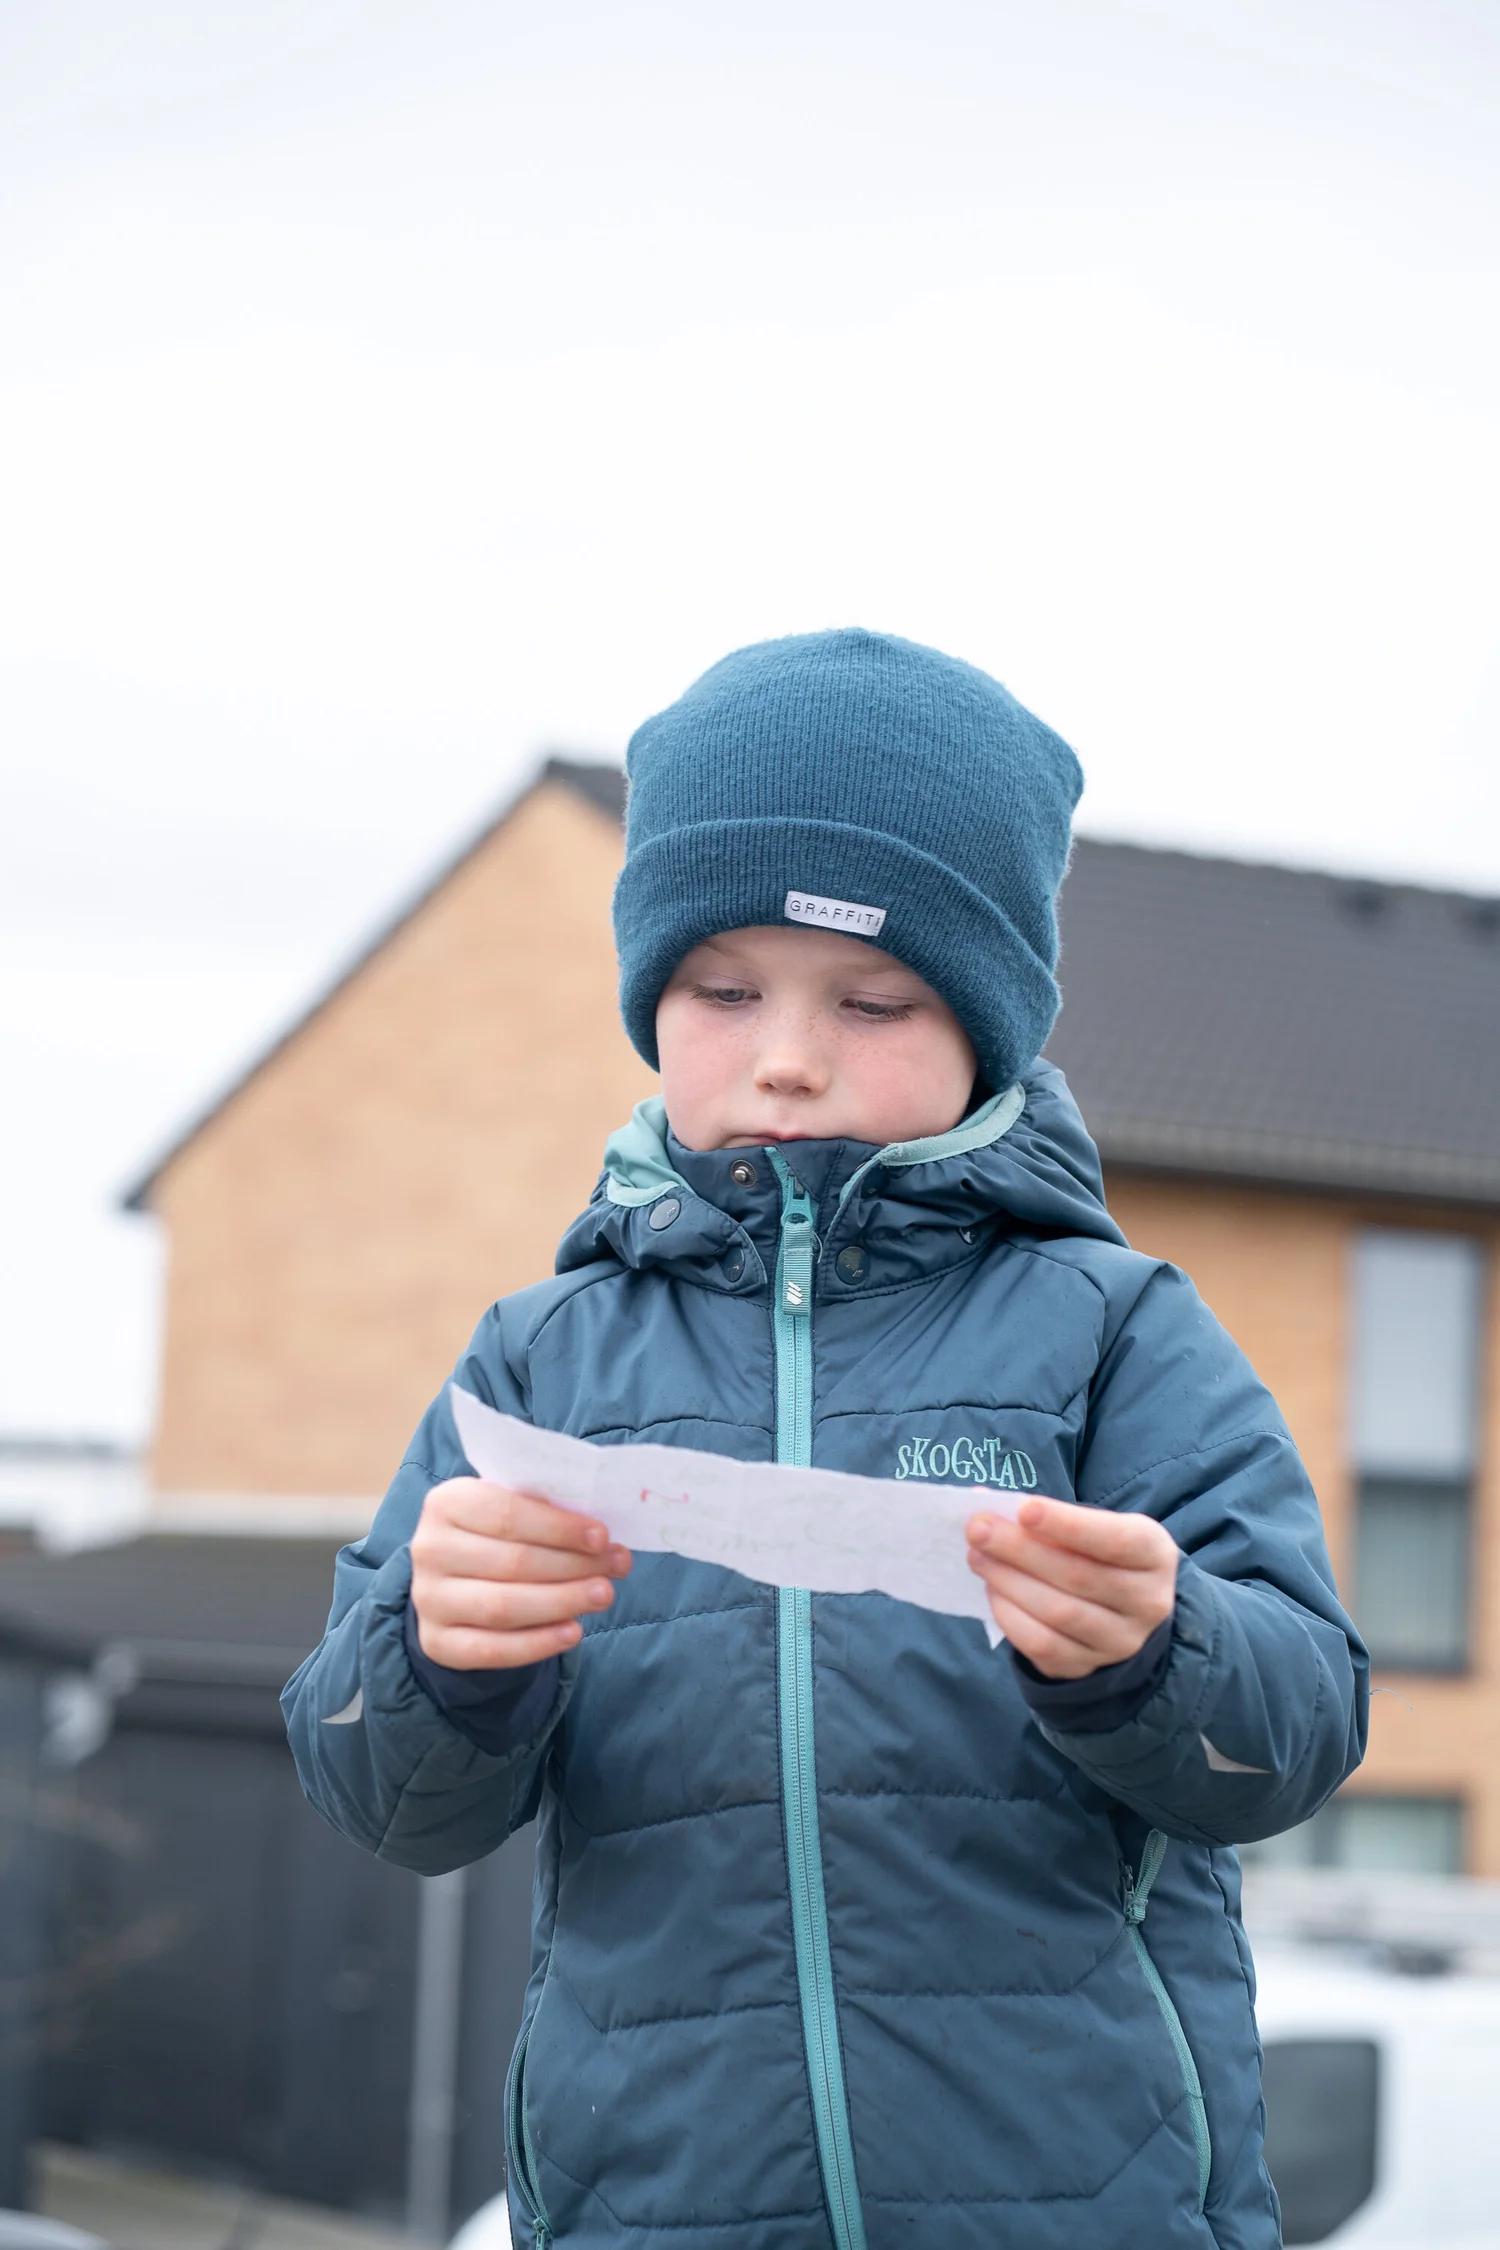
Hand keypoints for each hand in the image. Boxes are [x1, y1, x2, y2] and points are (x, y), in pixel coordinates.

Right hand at [410, 1479, 631, 1669]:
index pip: (507, 1514)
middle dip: (573, 1565)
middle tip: (617, 1566)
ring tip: (604, 1595)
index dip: (558, 1528)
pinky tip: (574, 1632)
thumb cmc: (495, 1534)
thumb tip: (600, 1536)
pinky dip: (538, 1643)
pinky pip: (492, 1649)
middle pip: (512, 1561)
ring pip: (503, 1606)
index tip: (602, 1537)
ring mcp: (429, 1599)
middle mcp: (429, 1550)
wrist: (453, 1580)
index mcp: (446, 1503)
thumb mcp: (511, 1507)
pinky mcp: (437, 1642)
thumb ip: (546, 1512)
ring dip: (563, 1601)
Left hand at [965, 1497, 1177, 1679]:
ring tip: (978, 1556)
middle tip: (978, 1529)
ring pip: (1059, 1613)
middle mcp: (1148, 1603)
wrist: (1121, 1613)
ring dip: (1009, 1581)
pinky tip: (993, 1591)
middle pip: (1078, 1576)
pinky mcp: (1088, 1668)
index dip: (1068, 1525)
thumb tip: (983, 1502)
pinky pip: (1043, 1645)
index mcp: (1155, 1556)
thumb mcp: (1094, 1528)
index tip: (1025, 1510)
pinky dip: (1011, 1616)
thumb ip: (1048, 1517)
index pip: (1115, 1540)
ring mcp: (1120, 1642)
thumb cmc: (1099, 1556)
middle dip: (1020, 1550)